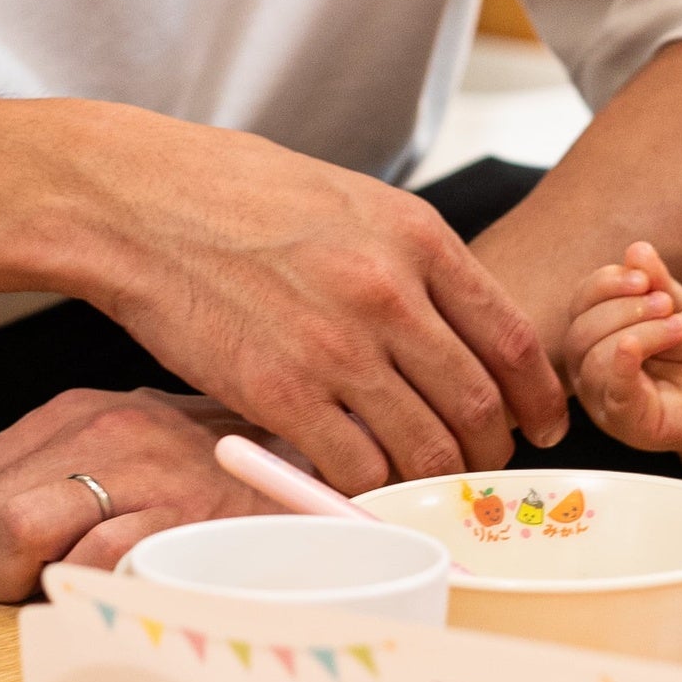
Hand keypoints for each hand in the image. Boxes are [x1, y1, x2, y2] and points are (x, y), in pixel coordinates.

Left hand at [0, 387, 277, 612]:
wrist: (326, 454)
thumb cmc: (216, 472)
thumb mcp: (125, 457)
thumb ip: (54, 487)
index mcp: (70, 414)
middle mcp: (99, 428)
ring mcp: (142, 467)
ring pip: (19, 531)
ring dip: (7, 583)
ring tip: (32, 599)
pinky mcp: (183, 509)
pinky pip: (94, 560)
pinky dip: (79, 590)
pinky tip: (95, 597)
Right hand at [73, 116, 565, 492]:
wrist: (139, 200)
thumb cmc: (234, 193)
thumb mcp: (349, 199)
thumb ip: (410, 259)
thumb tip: (453, 324)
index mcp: (417, 238)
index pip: (512, 339)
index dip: (538, 397)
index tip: (542, 424)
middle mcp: (391, 294)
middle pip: (478, 406)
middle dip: (490, 451)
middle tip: (480, 466)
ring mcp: (337, 347)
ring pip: (424, 448)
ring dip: (431, 479)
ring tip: (419, 482)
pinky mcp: (280, 391)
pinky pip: (353, 467)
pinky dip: (363, 487)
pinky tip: (354, 482)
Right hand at [568, 242, 681, 459]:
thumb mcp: (678, 306)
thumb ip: (656, 281)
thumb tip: (636, 249)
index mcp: (593, 335)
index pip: (580, 303)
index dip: (607, 283)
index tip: (645, 278)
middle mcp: (588, 368)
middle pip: (581, 331)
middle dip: (625, 308)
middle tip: (666, 304)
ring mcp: (603, 399)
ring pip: (595, 359)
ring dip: (640, 332)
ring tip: (678, 327)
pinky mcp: (626, 422)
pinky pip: (612, 392)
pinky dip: (619, 365)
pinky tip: (632, 346)